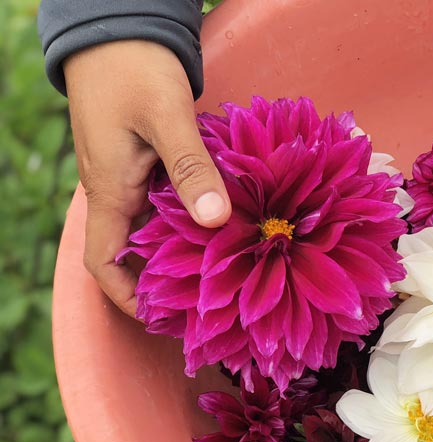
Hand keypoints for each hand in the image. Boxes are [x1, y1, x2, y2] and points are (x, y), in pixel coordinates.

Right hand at [63, 40, 230, 315]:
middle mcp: (118, 191)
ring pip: (155, 230)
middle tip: (210, 304)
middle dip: (165, 283)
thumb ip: (191, 168)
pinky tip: (225, 226)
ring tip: (226, 274)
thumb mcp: (166, 117)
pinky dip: (191, 220)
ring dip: (183, 252)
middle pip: (135, 254)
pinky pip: (167, 204)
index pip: (104, 262)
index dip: (127, 296)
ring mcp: (132, 178)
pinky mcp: (149, 163)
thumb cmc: (134, 68)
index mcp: (110, 190)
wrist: (119, 28)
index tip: (162, 319)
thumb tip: (216, 219)